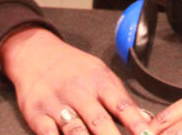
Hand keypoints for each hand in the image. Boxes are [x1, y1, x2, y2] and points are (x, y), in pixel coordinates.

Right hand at [0, 26, 152, 134]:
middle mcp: (78, 92)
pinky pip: (48, 134)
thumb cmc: (73, 68)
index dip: (135, 122)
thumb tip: (146, 120)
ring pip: (75, 130)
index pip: (121, 104)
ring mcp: (57, 105)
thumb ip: (120, 98)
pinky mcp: (36, 115)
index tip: (146, 134)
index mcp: (98, 82)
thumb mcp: (100, 74)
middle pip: (99, 120)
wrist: (35, 53)